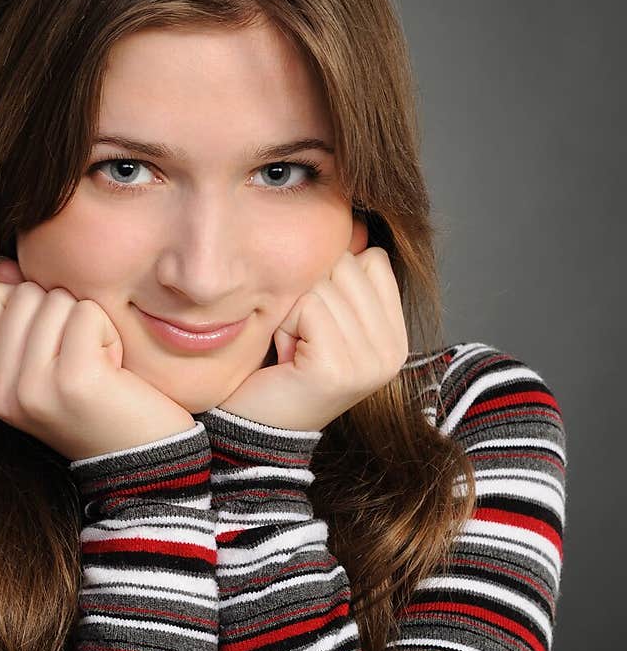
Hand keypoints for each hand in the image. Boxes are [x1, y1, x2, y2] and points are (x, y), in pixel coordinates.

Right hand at [0, 257, 195, 460]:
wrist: (141, 459)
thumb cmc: (98, 401)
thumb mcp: (46, 357)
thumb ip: (19, 311)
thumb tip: (3, 263)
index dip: (28, 302)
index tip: (55, 346)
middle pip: (25, 292)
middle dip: (64, 314)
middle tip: (83, 360)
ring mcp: (31, 387)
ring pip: (56, 298)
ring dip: (89, 324)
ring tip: (98, 366)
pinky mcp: (71, 380)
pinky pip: (86, 313)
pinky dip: (109, 332)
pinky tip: (114, 370)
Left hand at [215, 247, 409, 431]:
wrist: (254, 431)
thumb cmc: (280, 369)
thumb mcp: (322, 319)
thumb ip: (343, 279)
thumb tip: (353, 220)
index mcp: (396, 337)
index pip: (371, 258)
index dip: (331, 278)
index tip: (316, 324)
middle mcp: (392, 352)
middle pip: (346, 265)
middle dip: (309, 293)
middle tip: (299, 340)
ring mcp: (369, 363)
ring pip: (323, 284)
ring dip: (292, 312)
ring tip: (291, 350)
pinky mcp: (338, 369)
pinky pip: (306, 307)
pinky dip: (283, 326)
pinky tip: (283, 357)